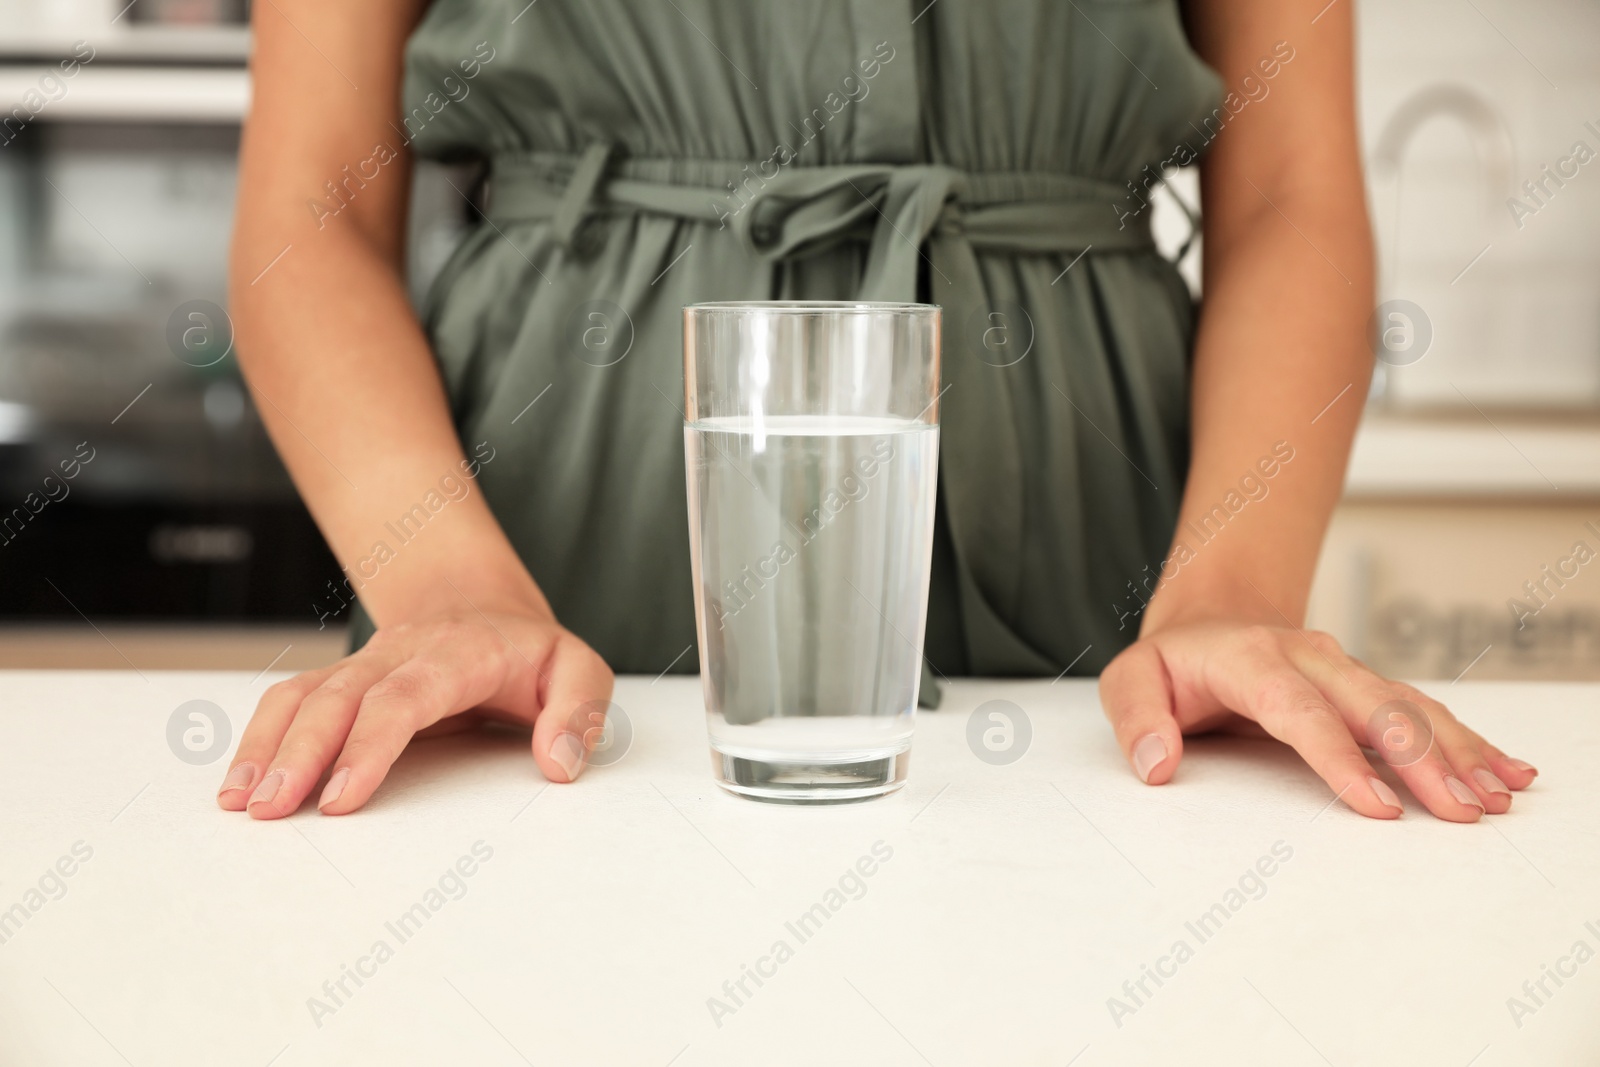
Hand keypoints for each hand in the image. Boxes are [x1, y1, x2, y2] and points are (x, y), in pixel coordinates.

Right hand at [217, 608, 613, 818]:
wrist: (486, 610)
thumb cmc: (532, 654)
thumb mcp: (579, 670)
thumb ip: (580, 712)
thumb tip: (560, 762)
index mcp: (460, 651)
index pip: (406, 696)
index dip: (369, 744)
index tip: (342, 798)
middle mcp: (401, 652)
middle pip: (340, 697)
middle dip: (301, 752)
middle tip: (273, 810)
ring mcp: (364, 665)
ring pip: (303, 695)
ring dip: (267, 745)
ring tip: (243, 803)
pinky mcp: (342, 681)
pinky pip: (291, 703)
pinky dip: (260, 739)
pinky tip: (240, 784)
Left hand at [1098, 619, 1537, 821]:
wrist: (1209, 621)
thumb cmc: (1171, 664)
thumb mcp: (1129, 681)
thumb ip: (1136, 721)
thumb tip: (1156, 766)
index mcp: (1251, 657)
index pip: (1298, 710)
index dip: (1338, 758)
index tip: (1376, 804)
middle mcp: (1309, 657)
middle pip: (1373, 705)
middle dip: (1421, 758)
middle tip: (1459, 809)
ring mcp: (1344, 671)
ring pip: (1409, 707)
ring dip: (1456, 751)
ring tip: (1495, 796)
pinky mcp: (1365, 689)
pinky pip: (1421, 712)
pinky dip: (1465, 740)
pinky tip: (1504, 768)